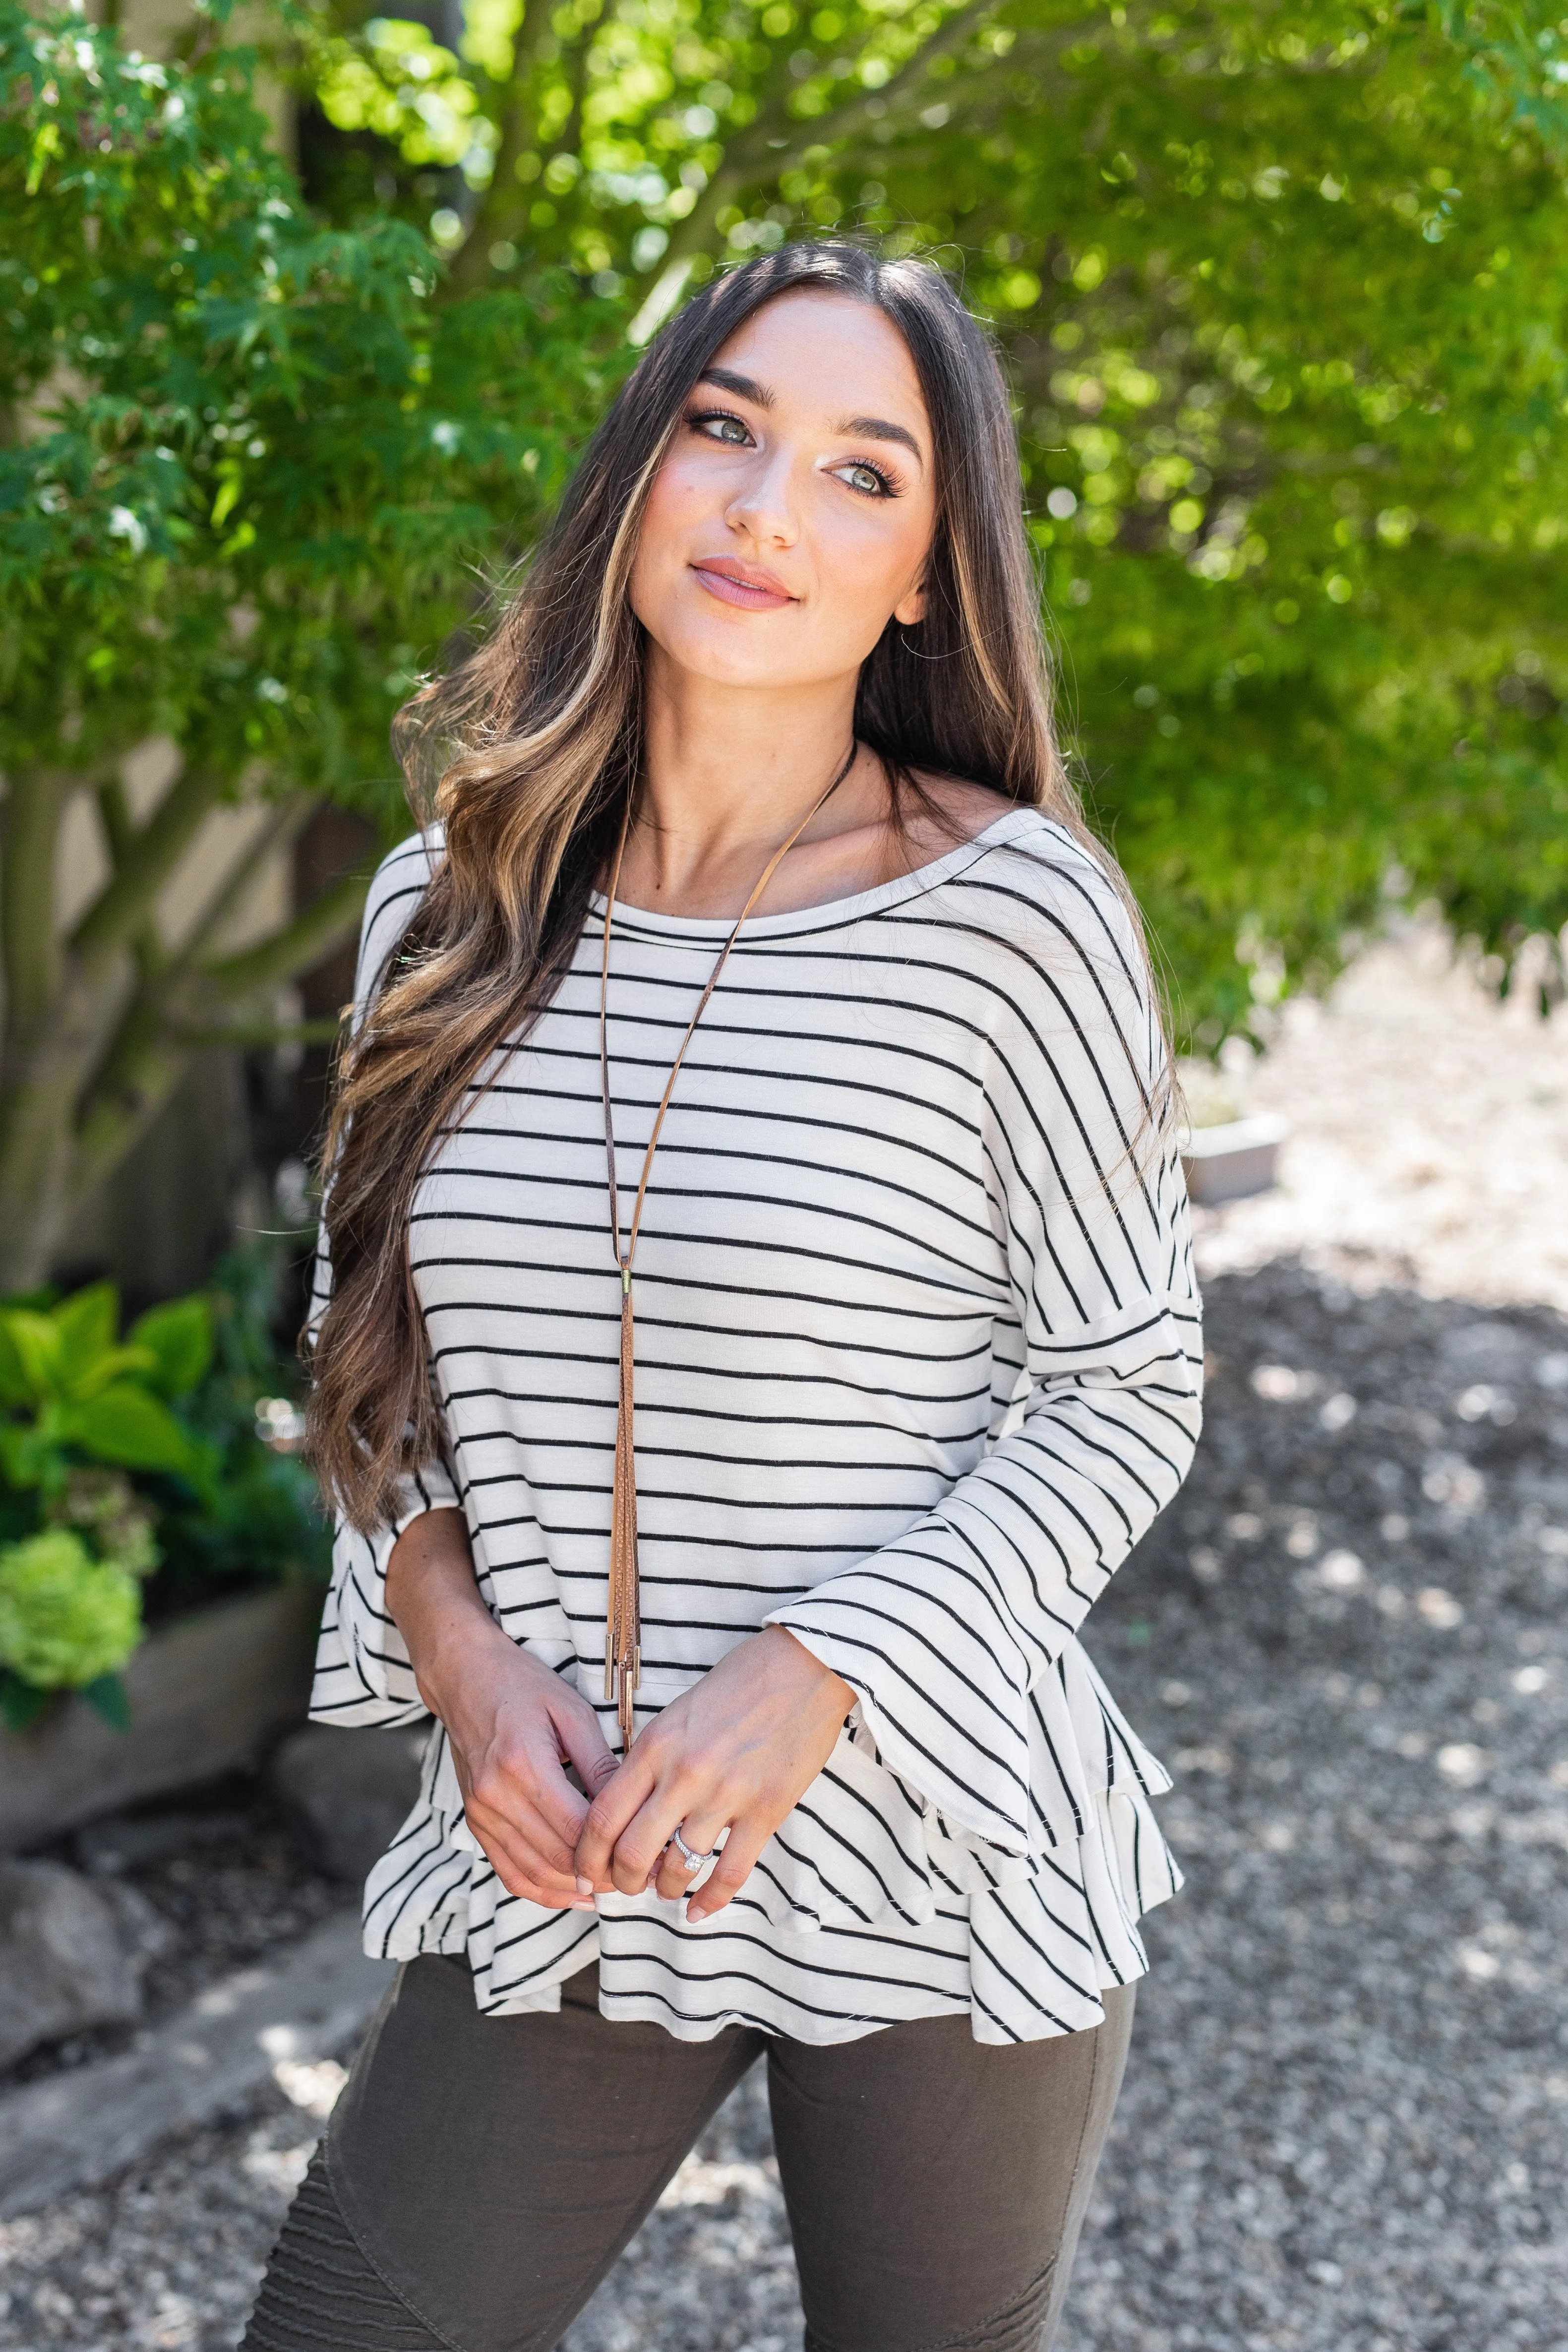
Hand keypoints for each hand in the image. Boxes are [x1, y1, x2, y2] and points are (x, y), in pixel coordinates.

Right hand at [387, 1509, 617, 1909]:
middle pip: (557, 1857)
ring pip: (534, 1872)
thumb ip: (600, 1762)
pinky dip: (542, 1890)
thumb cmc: (522, 1686)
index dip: (614, 1850)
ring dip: (575, 1888)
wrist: (465, 1678)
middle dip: (601, 1874)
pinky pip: (509, 1871)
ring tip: (614, 1887)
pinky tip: (573, 1894)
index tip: (646, 1853)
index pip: (576, 1829)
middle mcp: (496, 1796)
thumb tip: (628, 1807)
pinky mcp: (475, 1822)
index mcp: (523, 1764)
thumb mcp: (572, 1711)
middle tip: (639, 1875)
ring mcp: (481, 1813)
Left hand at [573, 1627, 854, 1921]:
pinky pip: (730, 1872)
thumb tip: (630, 1809)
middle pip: (632, 1852)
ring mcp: (727, 1795)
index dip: (587, 1855)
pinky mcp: (767, 1810)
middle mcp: (684, 1773)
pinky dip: (710, 1901)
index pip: (603, 1816)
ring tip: (664, 1890)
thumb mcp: (678, 1713)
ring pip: (678, 1867)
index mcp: (656, 1745)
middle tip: (622, 1888)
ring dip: (664, 1889)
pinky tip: (698, 1912)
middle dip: (620, 1882)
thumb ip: (652, 1759)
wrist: (804, 1667)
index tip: (585, 1870)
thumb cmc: (739, 1683)